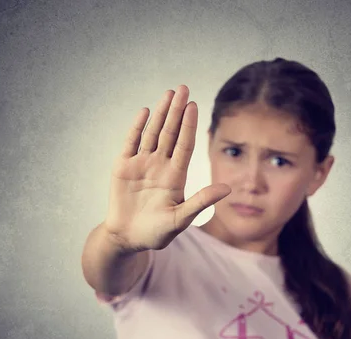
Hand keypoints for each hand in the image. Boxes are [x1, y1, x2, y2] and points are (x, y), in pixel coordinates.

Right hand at [103, 85, 230, 251]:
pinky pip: (131, 143)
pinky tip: (144, 112)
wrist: (128, 238)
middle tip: (183, 88)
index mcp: (175, 176)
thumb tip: (228, 189)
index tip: (194, 106)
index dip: (189, 126)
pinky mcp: (123, 167)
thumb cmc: (156, 233)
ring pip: (153, 133)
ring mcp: (141, 164)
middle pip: (170, 133)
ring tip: (168, 93)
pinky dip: (137, 128)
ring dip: (160, 113)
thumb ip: (201, 202)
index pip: (185, 145)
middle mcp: (160, 166)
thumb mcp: (180, 219)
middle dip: (176, 111)